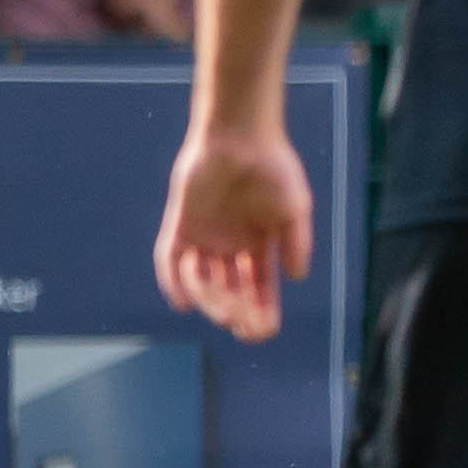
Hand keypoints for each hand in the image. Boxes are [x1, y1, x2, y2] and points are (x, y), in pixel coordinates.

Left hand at [154, 126, 316, 341]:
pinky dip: (172, 281)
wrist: (240, 136)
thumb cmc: (273, 168)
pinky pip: (170, 258)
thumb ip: (297, 243)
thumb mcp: (295, 210)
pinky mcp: (181, 224)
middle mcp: (230, 244)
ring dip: (210, 299)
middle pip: (230, 289)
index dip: (262, 309)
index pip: (259, 286)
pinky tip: (180, 302)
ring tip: (222, 312)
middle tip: (244, 329)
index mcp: (259, 244)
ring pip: (202, 279)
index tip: (265, 331)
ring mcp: (204, 235)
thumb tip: (297, 278)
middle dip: (238, 311)